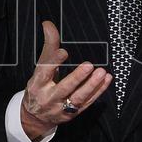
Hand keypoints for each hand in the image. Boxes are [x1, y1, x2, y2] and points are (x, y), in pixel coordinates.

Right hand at [21, 20, 112, 141]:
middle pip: (64, 88)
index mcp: (38, 84)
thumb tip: (48, 25)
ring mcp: (61, 107)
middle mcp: (49, 97)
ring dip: (91, 86)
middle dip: (77, 78)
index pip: (44, 72)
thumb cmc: (39, 87)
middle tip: (89, 66)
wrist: (35, 116)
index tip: (63, 52)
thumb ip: (48, 47)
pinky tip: (106, 80)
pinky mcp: (72, 113)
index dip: (53, 62)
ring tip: (101, 73)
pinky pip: (87, 103)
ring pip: (77, 98)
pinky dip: (98, 91)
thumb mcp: (40, 68)